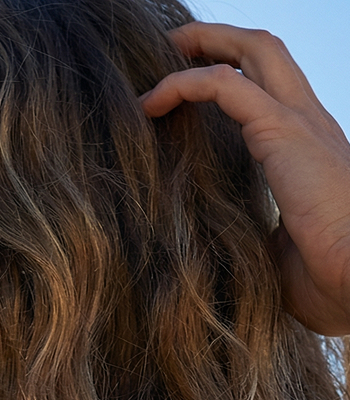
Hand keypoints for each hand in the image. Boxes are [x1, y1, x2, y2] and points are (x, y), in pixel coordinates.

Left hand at [141, 22, 349, 336]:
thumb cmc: (329, 281)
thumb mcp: (278, 252)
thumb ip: (252, 237)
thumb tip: (218, 252)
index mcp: (309, 150)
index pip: (271, 91)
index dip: (231, 76)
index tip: (187, 88)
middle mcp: (310, 124)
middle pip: (266, 53)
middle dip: (218, 39)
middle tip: (173, 45)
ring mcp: (302, 123)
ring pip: (253, 52)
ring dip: (204, 44)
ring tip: (161, 53)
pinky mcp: (284, 133)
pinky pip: (225, 87)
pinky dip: (184, 84)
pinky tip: (150, 101)